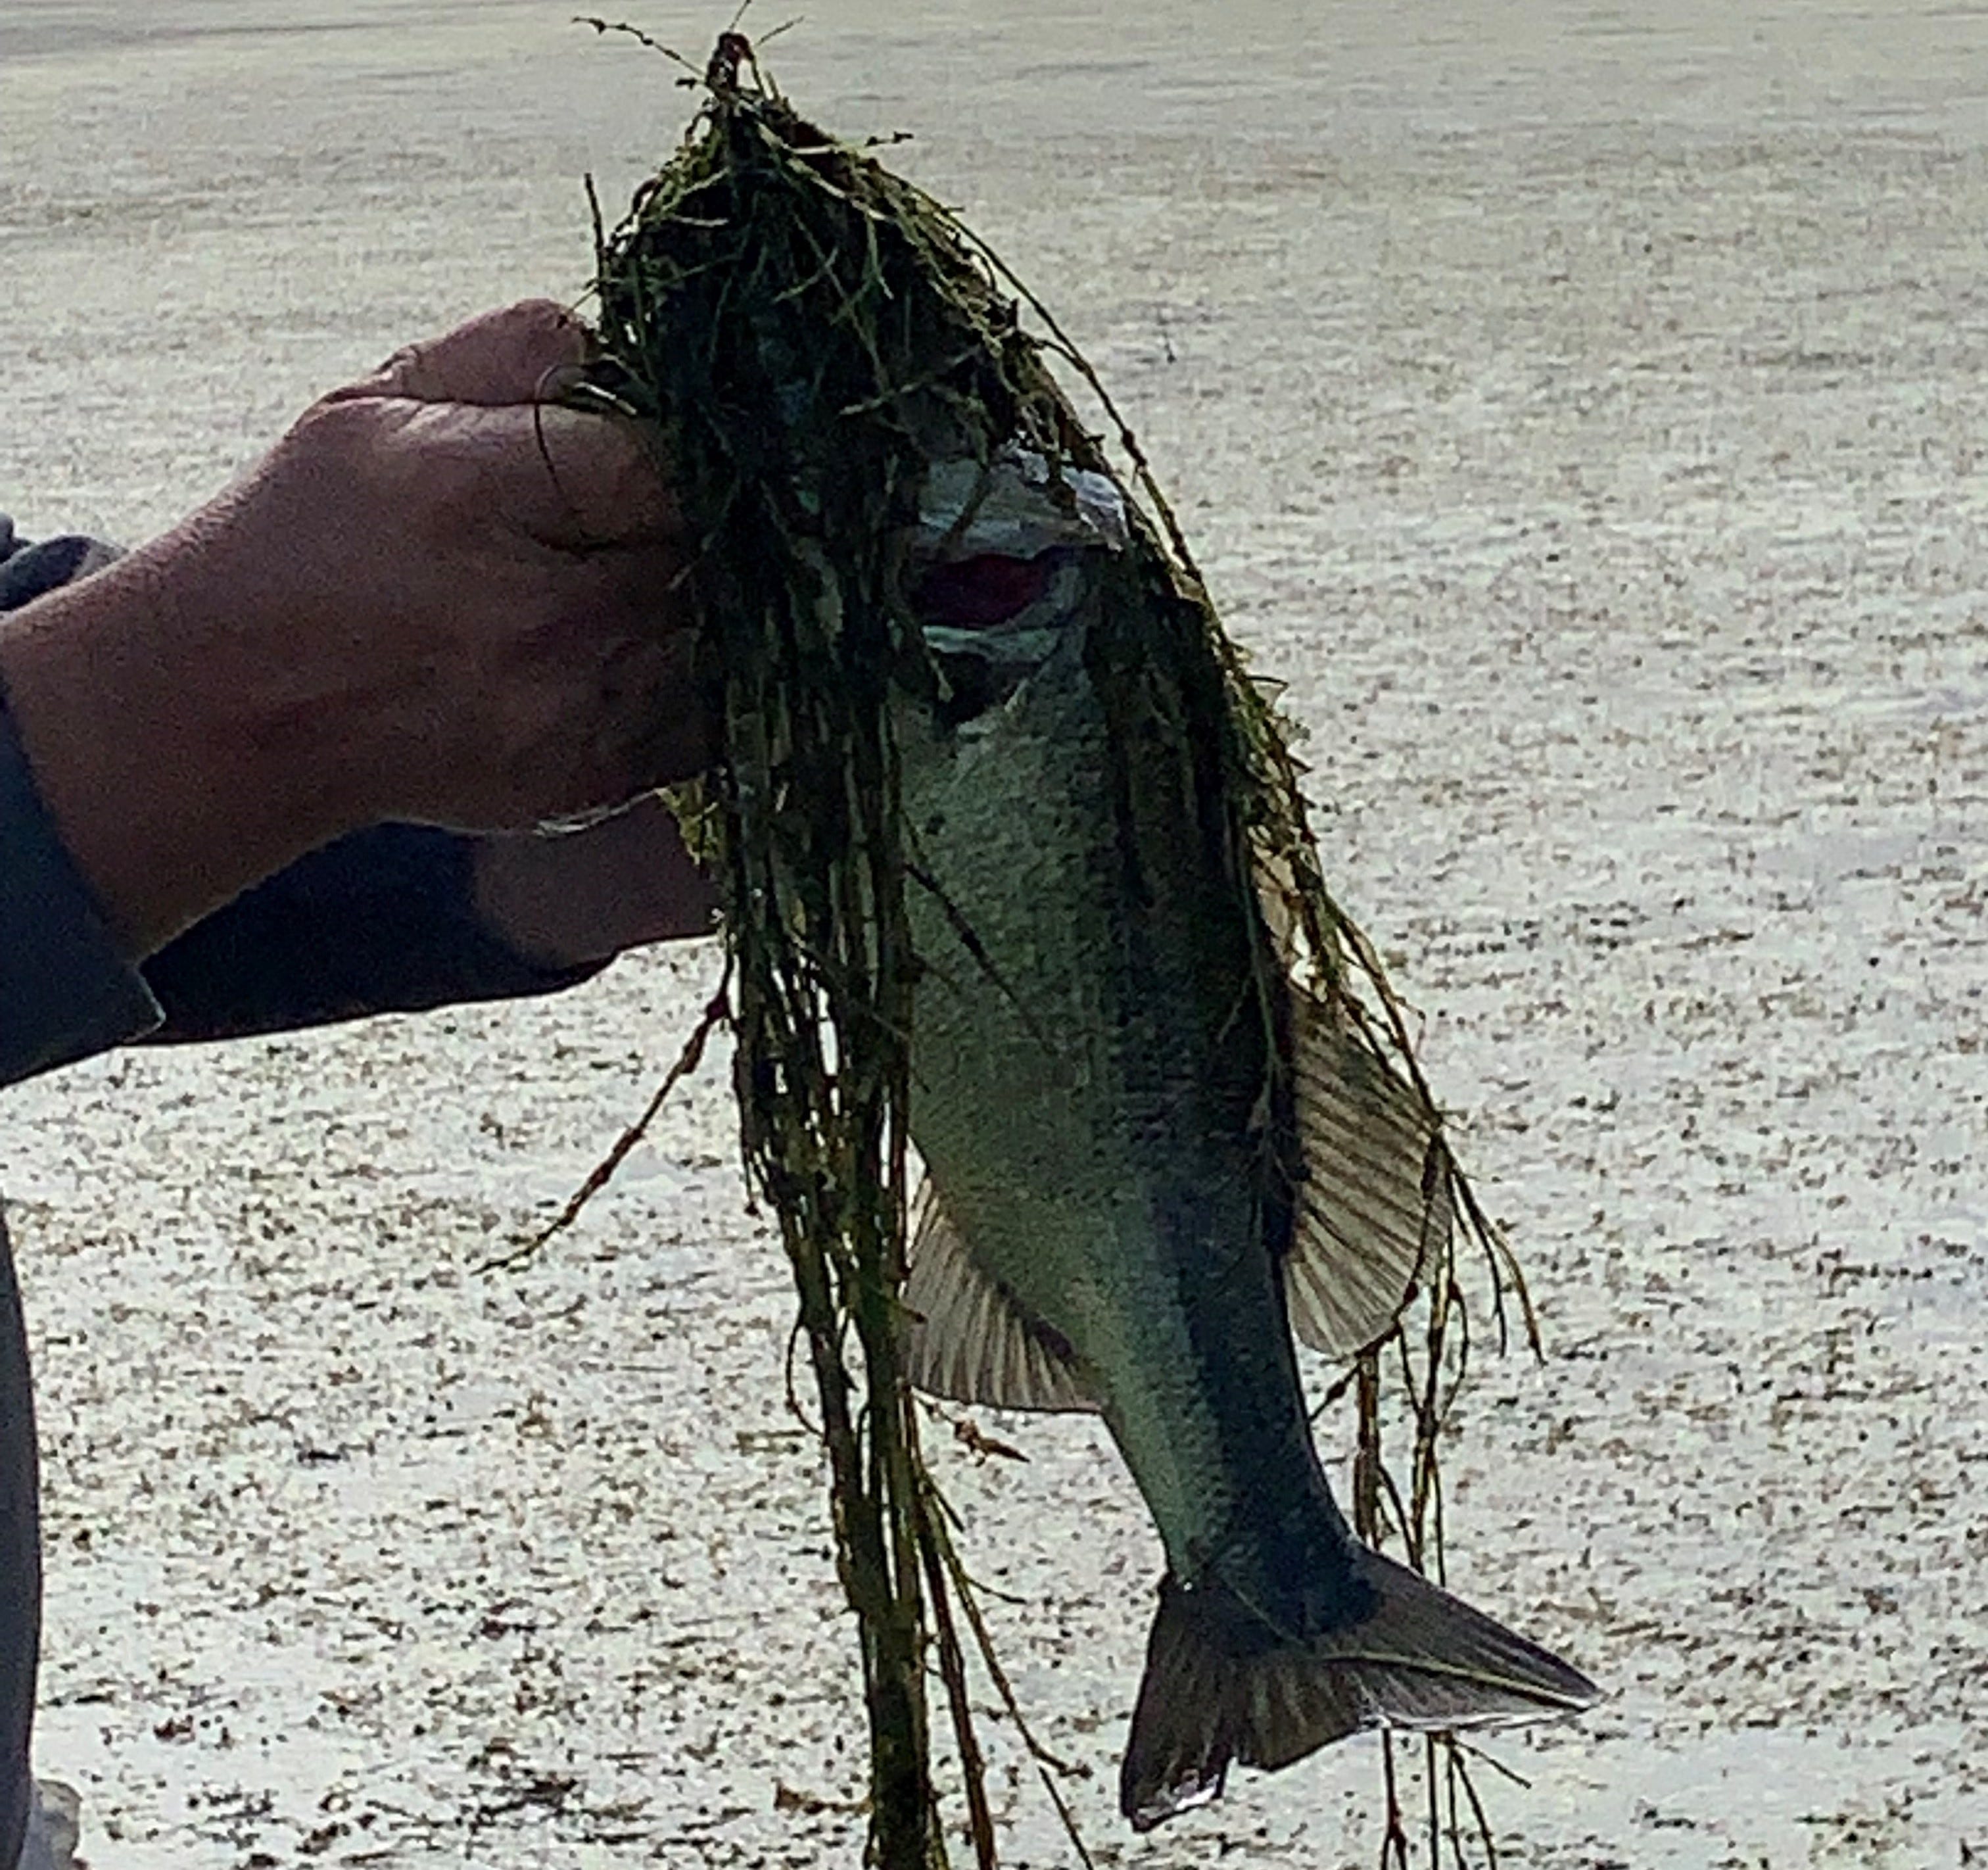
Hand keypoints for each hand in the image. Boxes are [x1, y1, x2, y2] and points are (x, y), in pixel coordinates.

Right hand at [0, 301, 708, 955]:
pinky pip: (713, 723)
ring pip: (728, 642)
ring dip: (730, 604)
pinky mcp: (593, 779)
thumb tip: (640, 340)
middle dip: (728, 525)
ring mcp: (570, 712)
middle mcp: (535, 614)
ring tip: (691, 569)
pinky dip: (716, 681)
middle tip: (724, 503)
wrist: (249, 706)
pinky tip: (678, 644)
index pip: (665, 464)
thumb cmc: (318, 534)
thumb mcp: (384, 399)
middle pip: (712, 555)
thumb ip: (522, 350)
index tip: (705, 440)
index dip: (704, 450)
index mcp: (476, 492)